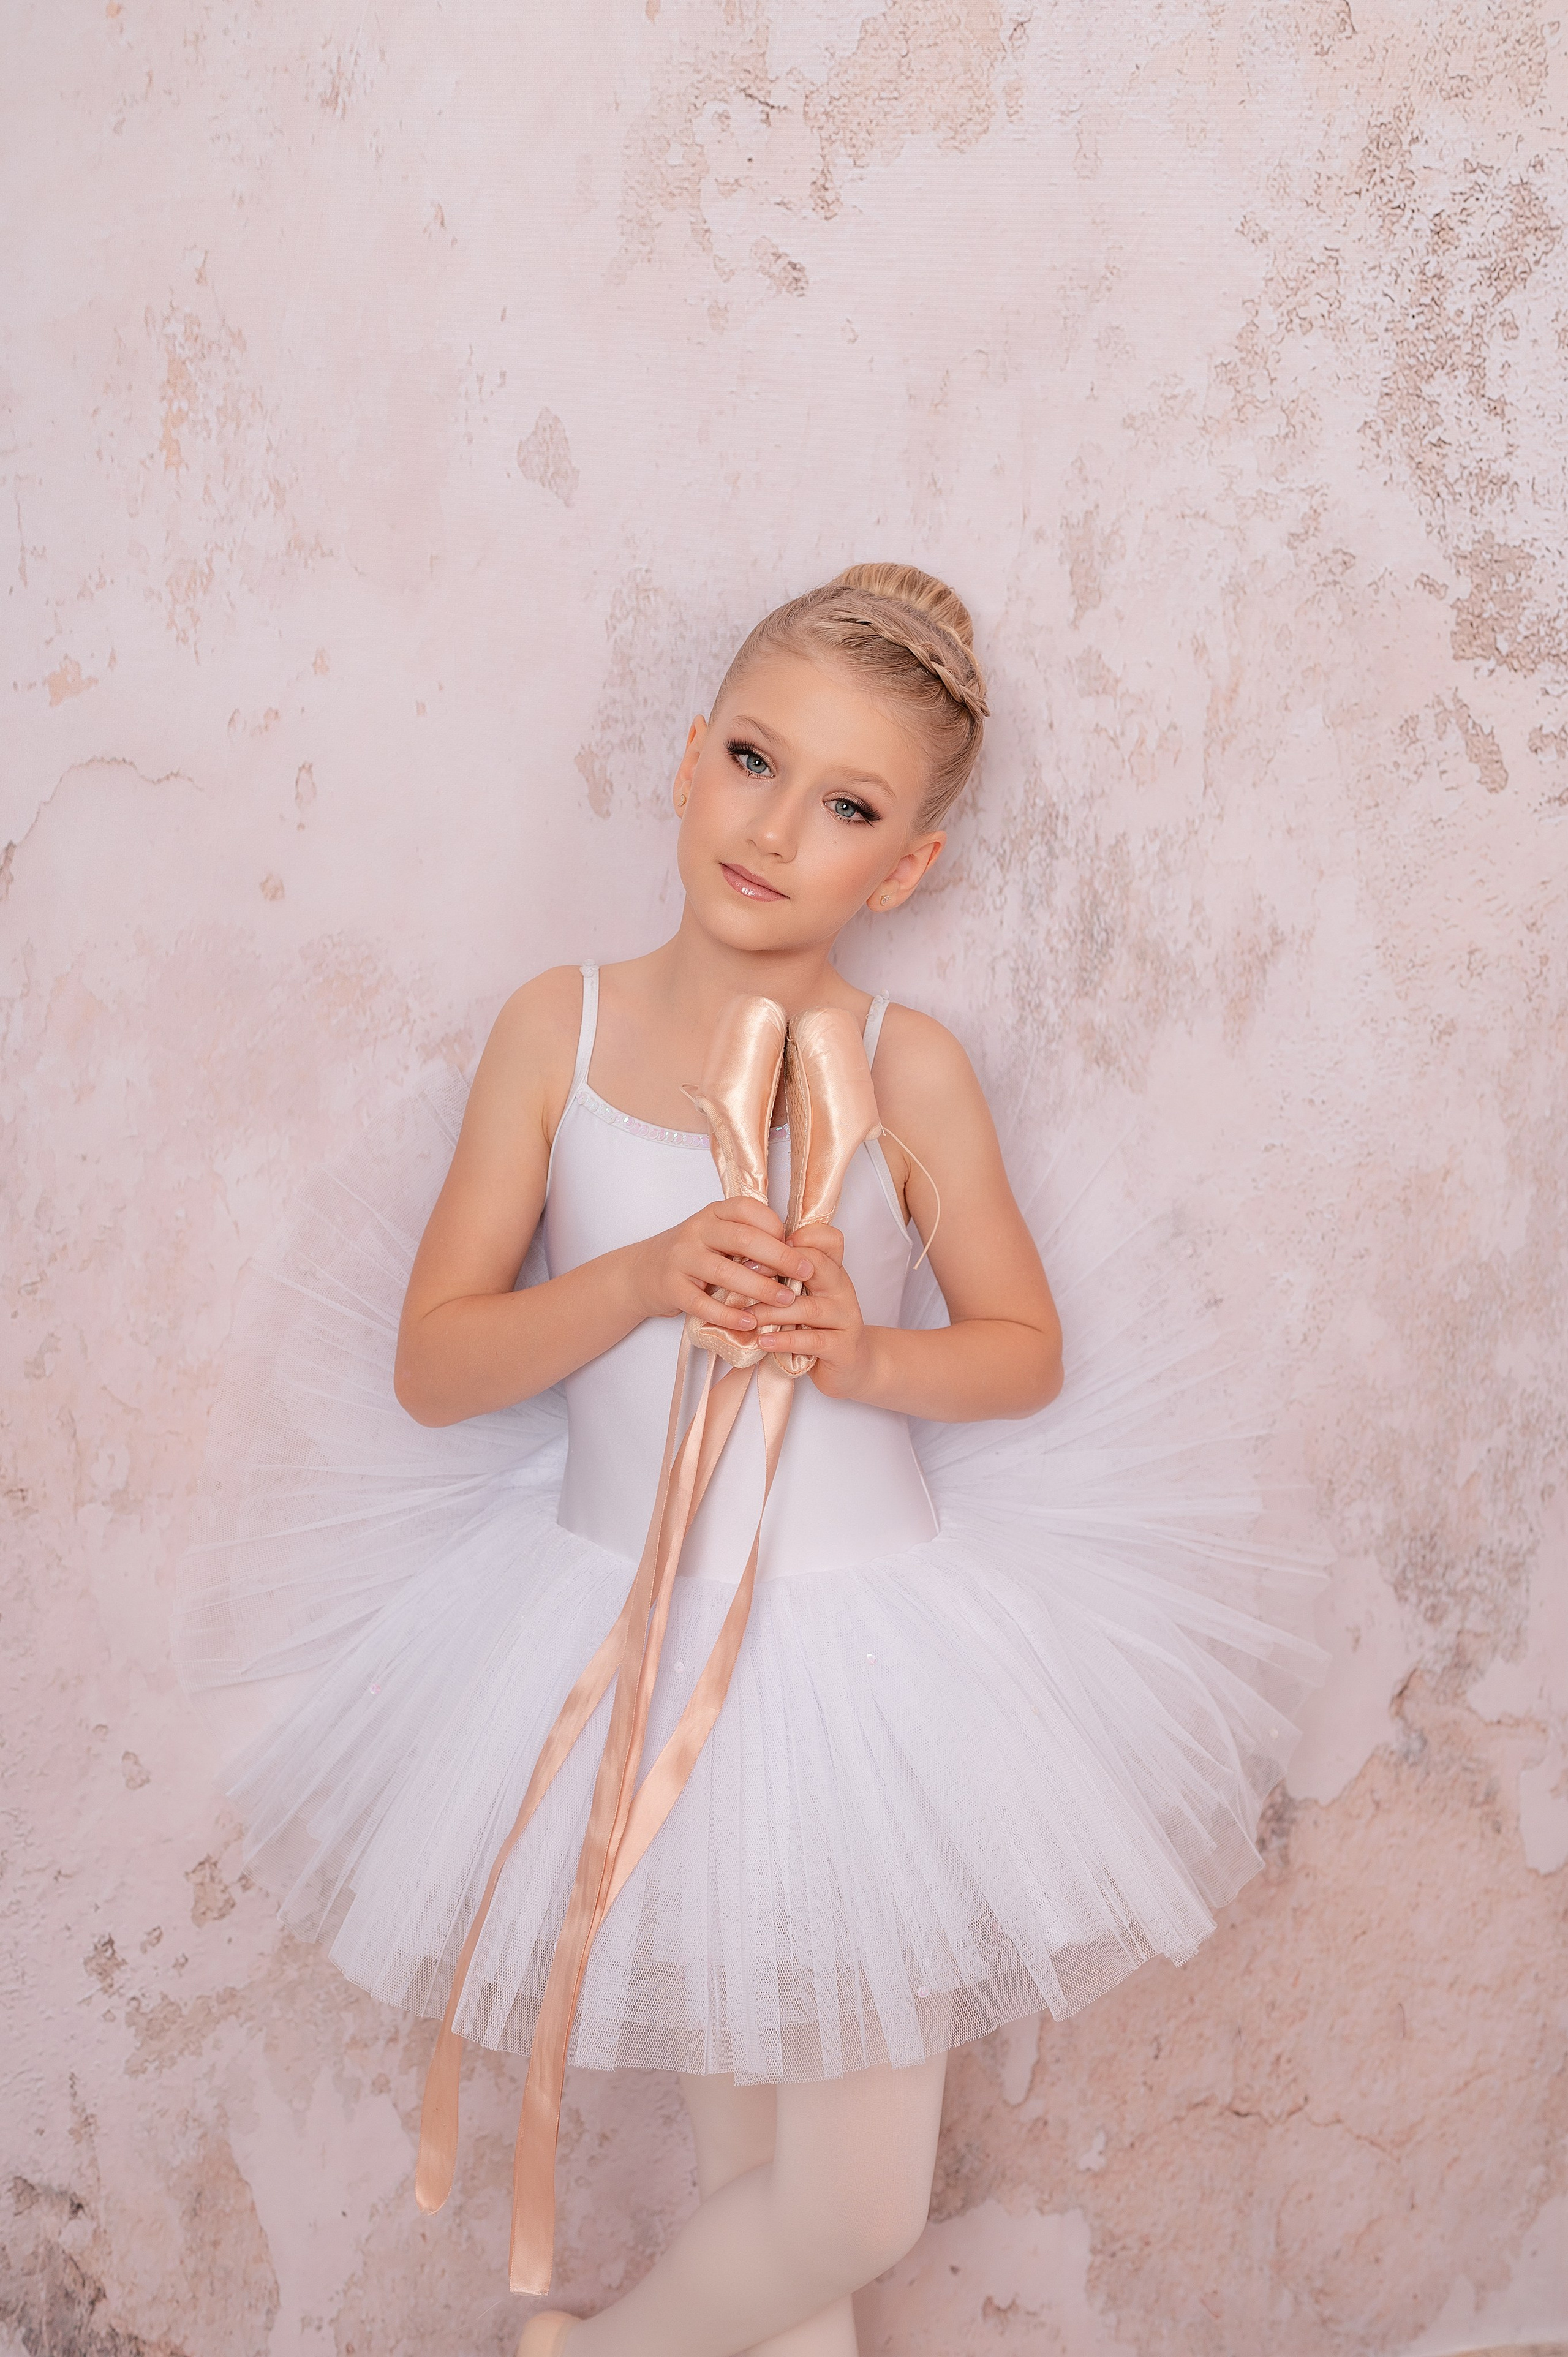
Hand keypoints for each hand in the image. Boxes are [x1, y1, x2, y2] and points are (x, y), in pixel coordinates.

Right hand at [627, 1197, 814, 1339]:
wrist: (642, 1272)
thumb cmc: (694, 1254)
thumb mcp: (717, 1235)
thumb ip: (748, 1238)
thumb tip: (795, 1253)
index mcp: (714, 1213)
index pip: (748, 1210)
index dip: (776, 1226)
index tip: (798, 1246)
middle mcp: (697, 1230)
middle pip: (742, 1238)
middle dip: (779, 1256)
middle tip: (805, 1272)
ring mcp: (681, 1258)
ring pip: (724, 1271)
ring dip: (759, 1288)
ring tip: (785, 1300)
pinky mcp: (672, 1287)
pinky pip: (702, 1303)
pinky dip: (728, 1315)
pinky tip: (750, 1323)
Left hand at [755, 1222, 874, 1398]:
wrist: (852, 1365)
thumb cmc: (818, 1327)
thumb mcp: (804, 1296)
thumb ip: (785, 1278)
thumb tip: (743, 1261)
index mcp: (833, 1271)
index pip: (827, 1239)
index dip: (798, 1237)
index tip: (764, 1247)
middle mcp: (841, 1289)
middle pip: (816, 1264)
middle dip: (776, 1267)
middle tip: (744, 1274)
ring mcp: (845, 1318)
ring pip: (807, 1307)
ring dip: (771, 1312)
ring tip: (747, 1317)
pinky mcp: (843, 1347)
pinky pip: (811, 1340)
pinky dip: (784, 1340)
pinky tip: (762, 1341)